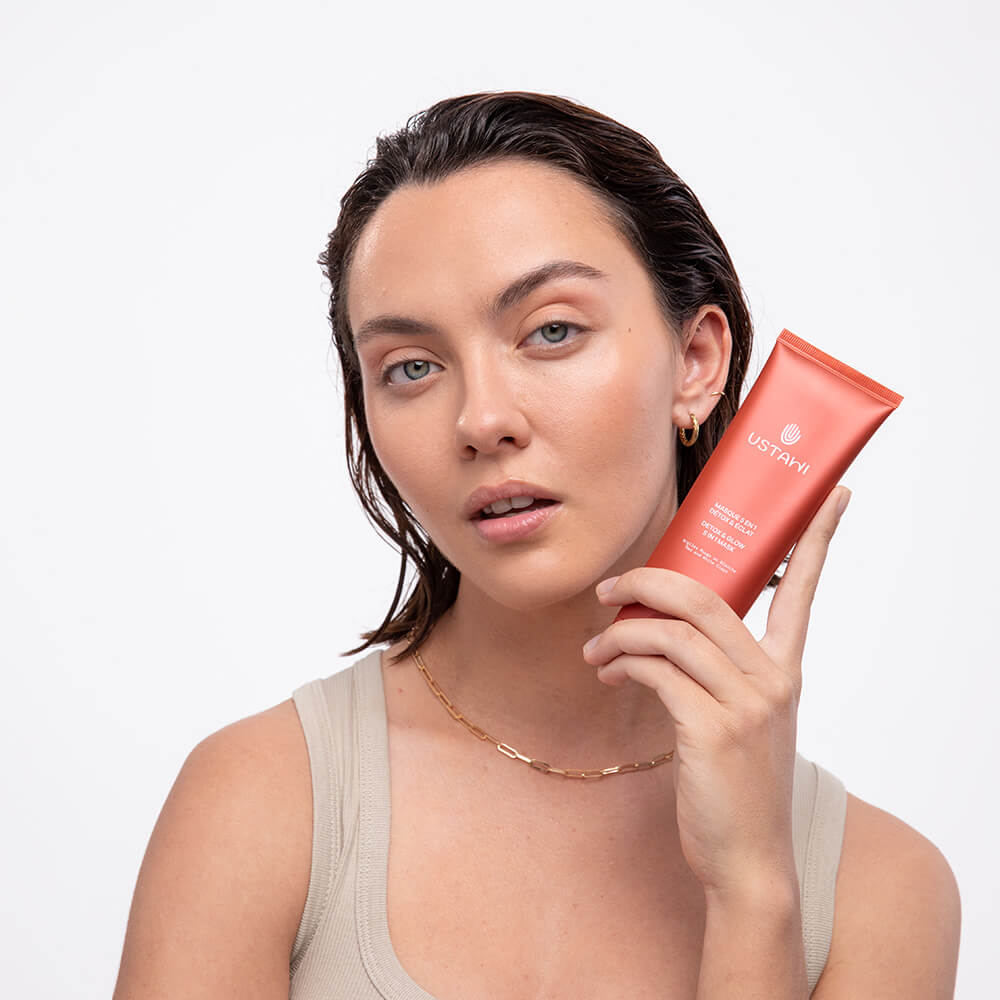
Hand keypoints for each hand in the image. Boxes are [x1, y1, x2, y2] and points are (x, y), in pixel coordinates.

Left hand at [581, 484, 851, 902]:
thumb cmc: (735, 783)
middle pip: (705, 596)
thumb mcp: (741, 718)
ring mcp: (745, 704)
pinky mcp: (711, 729)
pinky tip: (607, 674)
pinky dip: (622, 663)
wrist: (748, 860)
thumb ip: (715, 670)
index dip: (819, 537)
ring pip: (670, 632)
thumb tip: (655, 631)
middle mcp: (772, 679)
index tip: (835, 494)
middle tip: (609, 589)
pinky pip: (655, 671)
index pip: (805, 589)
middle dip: (647, 581)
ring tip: (595, 650)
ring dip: (620, 633)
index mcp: (785, 669)